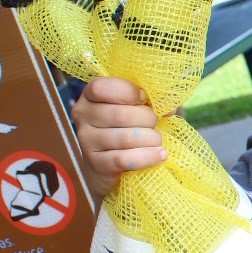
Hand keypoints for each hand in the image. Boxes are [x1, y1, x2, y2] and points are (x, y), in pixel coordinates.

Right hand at [72, 77, 165, 196]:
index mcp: (91, 95)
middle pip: (121, 115)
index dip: (129, 92)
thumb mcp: (138, 107)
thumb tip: (168, 109)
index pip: (102, 88)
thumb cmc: (129, 127)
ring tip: (158, 140)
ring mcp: (87, 140)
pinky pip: (124, 159)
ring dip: (150, 139)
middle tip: (155, 124)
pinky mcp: (96, 163)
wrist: (111, 165)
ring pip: (125, 138)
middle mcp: (83, 115)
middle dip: (148, 119)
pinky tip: (160, 155)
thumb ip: (152, 101)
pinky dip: (147, 157)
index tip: (144, 99)